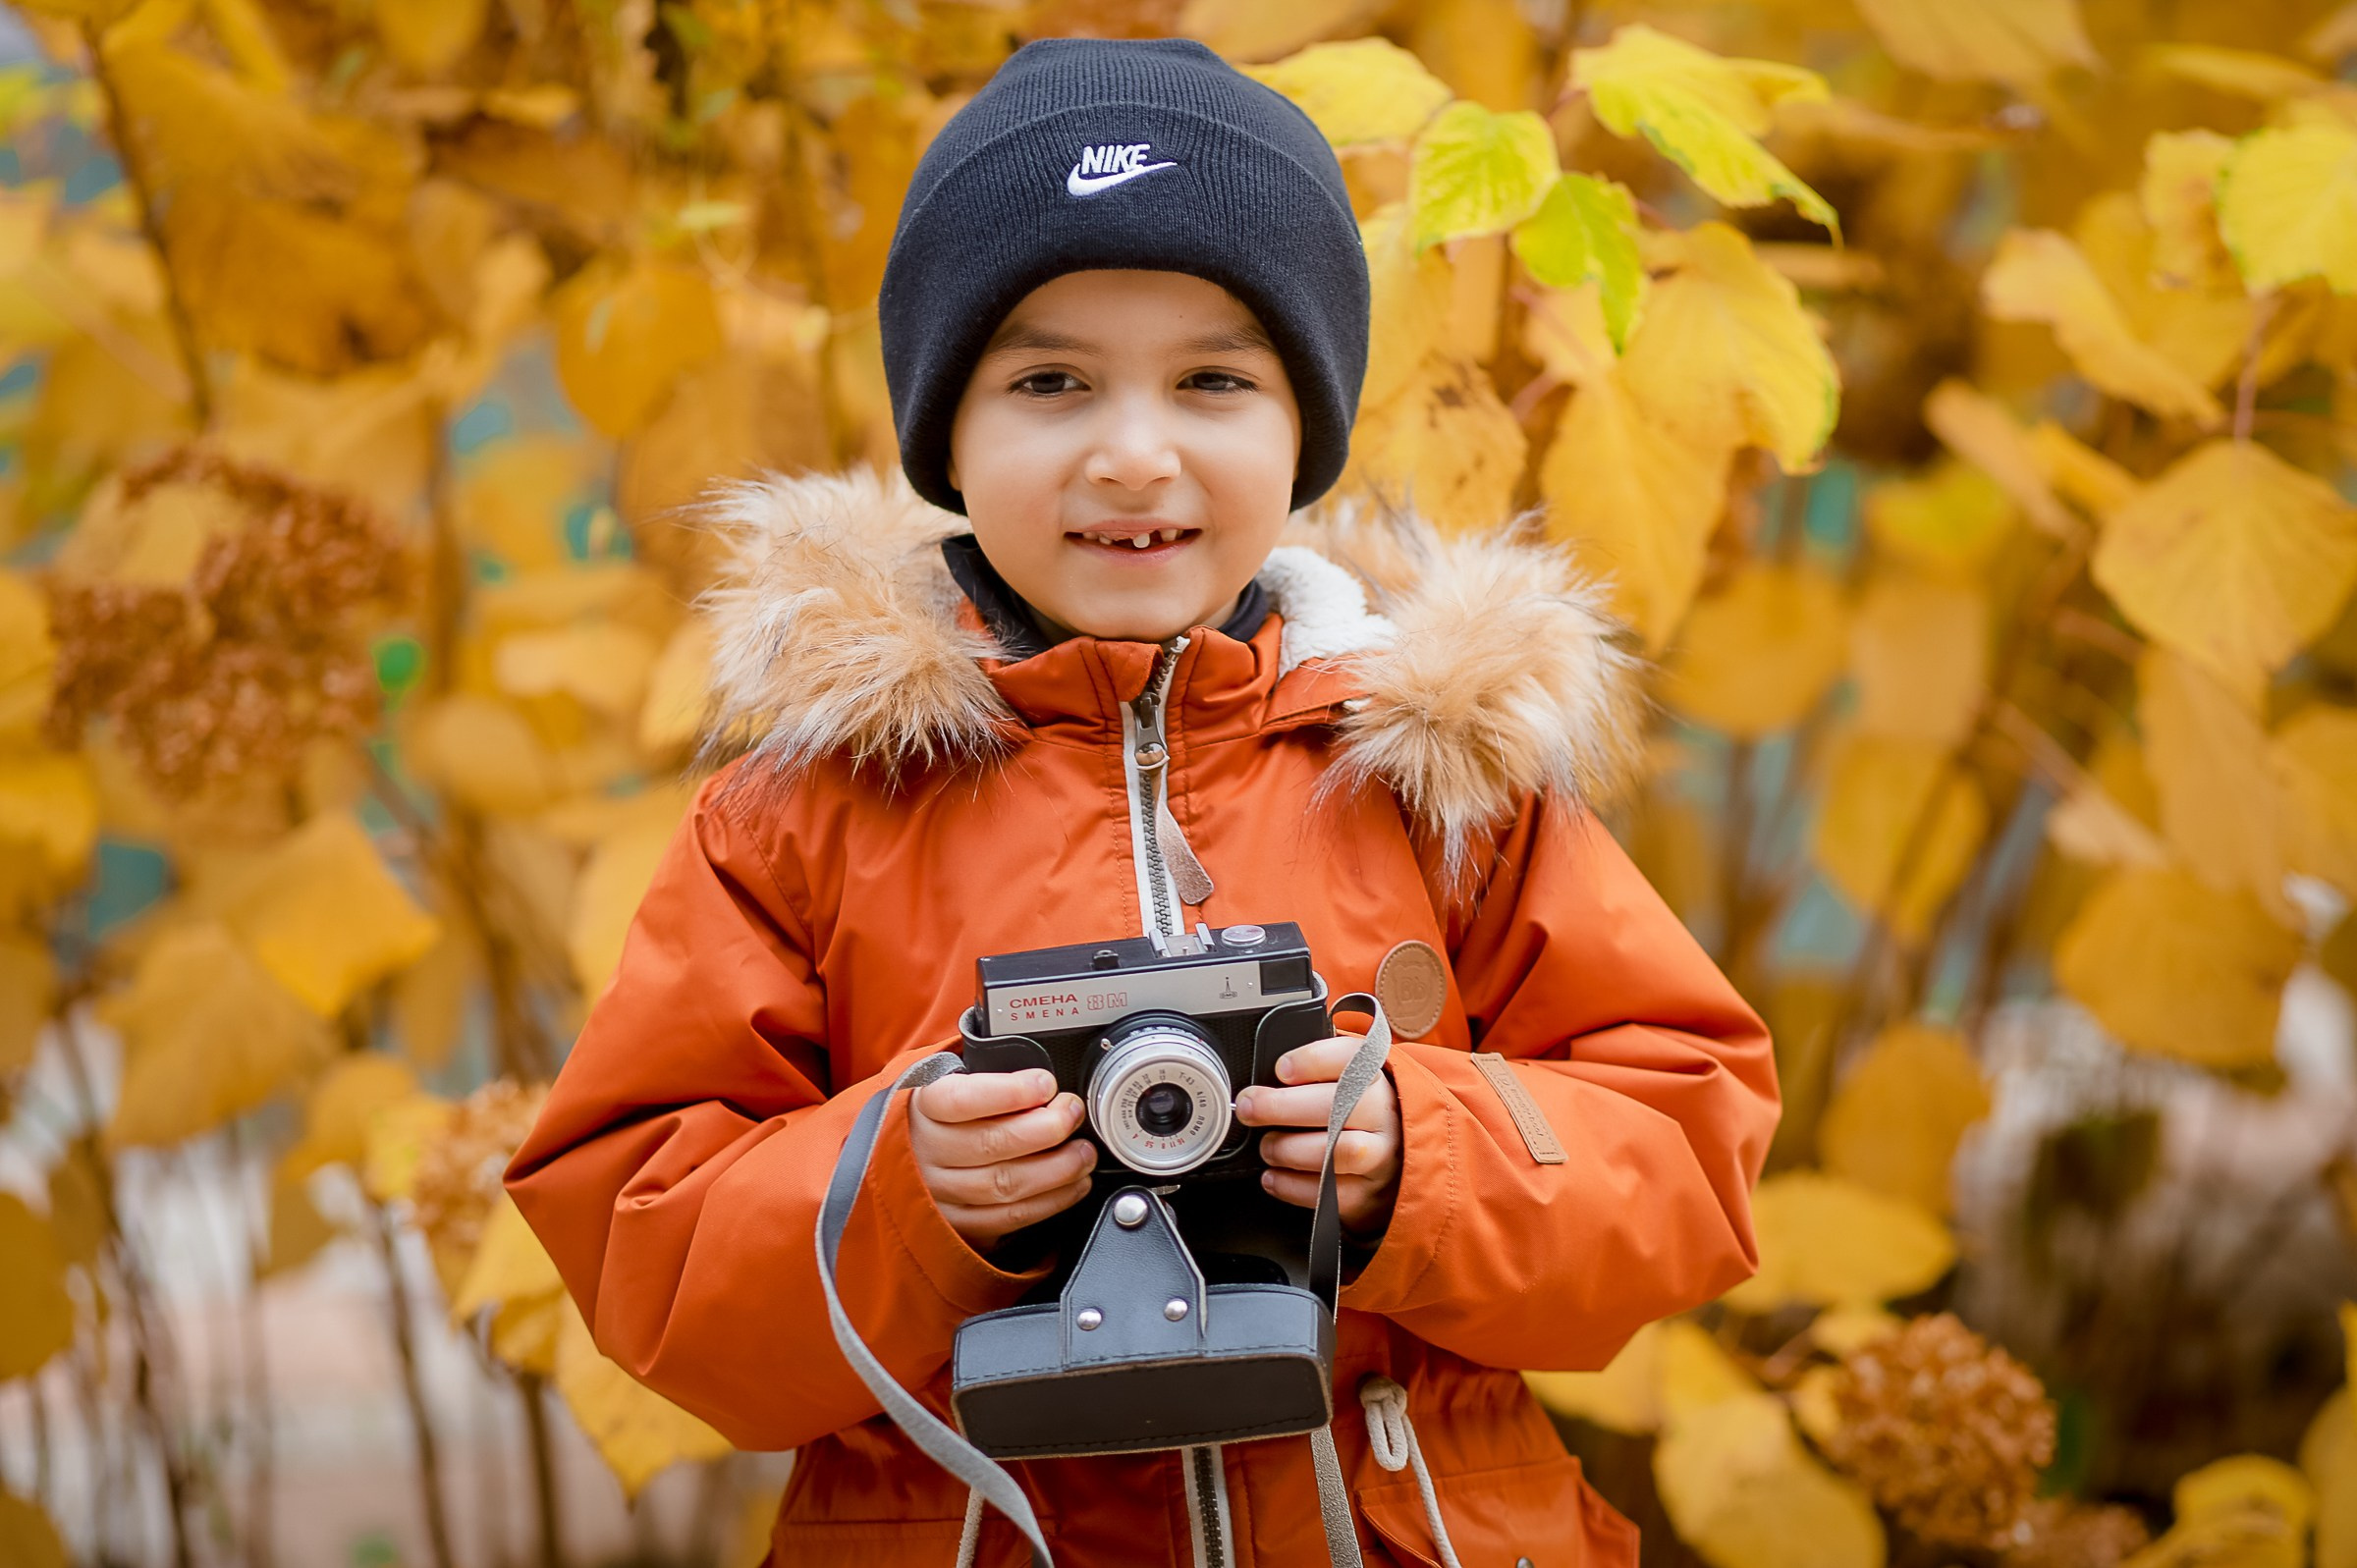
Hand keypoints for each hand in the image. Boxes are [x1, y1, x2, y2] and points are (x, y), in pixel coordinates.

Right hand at [911, 1069, 1095, 1253]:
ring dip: (1057, 1170)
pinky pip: (1010, 1218)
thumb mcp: (951, 1084)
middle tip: (1073, 1113)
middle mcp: (926, 1153)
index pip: (962, 1100)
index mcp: (923, 1109)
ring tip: (1083, 1153)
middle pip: (991, 1144)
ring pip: (1005, 1185)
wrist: (911, 1155)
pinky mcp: (959, 1225)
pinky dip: (1051, 1202)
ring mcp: (939, 1194)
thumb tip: (1044, 1086)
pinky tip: (1073, 1184)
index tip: (1045, 1083)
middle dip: (1047, 1128)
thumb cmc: (943, 1115)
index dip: (1010, 1092)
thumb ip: (991, 1082)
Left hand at [1234, 1036, 1400, 1241]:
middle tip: (1251, 1109)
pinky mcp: (1369, 1194)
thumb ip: (1312, 1073)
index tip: (1282, 1069)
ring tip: (1268, 1147)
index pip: (1352, 1058)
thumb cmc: (1354, 1114)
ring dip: (1290, 1150)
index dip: (1313, 1061)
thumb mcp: (1343, 1081)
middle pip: (1337, 1105)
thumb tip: (1265, 1072)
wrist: (1392, 1160)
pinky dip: (1293, 1186)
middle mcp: (1383, 1114)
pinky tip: (1274, 1177)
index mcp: (1375, 1078)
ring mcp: (1381, 1156)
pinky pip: (1330, 1194)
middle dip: (1283, 1107)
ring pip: (1338, 1152)